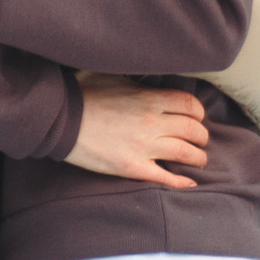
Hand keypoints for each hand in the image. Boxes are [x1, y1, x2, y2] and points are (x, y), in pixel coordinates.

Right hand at [68, 76, 209, 185]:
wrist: (59, 120)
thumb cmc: (82, 93)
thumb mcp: (112, 75)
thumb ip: (136, 80)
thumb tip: (148, 80)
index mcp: (150, 98)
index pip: (190, 105)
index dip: (198, 112)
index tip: (196, 117)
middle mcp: (153, 122)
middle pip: (193, 130)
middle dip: (201, 136)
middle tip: (199, 140)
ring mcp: (144, 147)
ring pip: (186, 153)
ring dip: (198, 157)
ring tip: (198, 159)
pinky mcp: (132, 167)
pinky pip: (165, 177)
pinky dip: (181, 181)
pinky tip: (190, 183)